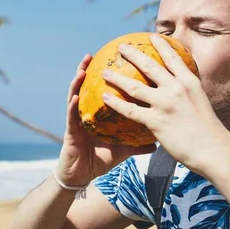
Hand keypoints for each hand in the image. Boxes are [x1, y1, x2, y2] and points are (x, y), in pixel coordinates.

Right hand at [56, 54, 156, 185]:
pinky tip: (75, 97)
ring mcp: (79, 119)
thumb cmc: (101, 160)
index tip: (126, 61)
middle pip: (95, 86)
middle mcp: (90, 112)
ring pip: (78, 94)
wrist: (82, 175)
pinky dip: (73, 105)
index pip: (110, 91)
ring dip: (79, 80)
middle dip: (98, 68)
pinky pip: (72, 115)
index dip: (116, 77)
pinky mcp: (71, 130)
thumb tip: (158, 142)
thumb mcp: (124, 150)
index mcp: (102, 114)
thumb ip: (138, 143)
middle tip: (103, 53)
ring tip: (83, 68)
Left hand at [100, 34, 225, 171]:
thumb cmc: (209, 130)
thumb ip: (188, 93)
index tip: (152, 36)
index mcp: (190, 82)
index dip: (161, 46)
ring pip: (134, 87)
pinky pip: (130, 110)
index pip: (173, 58)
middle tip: (121, 47)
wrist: (213, 149)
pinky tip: (105, 98)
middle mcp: (176, 88)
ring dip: (117, 78)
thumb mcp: (201, 102)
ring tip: (105, 72)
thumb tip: (180, 87)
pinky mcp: (156, 121)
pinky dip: (116, 103)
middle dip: (133, 54)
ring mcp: (165, 104)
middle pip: (150, 66)